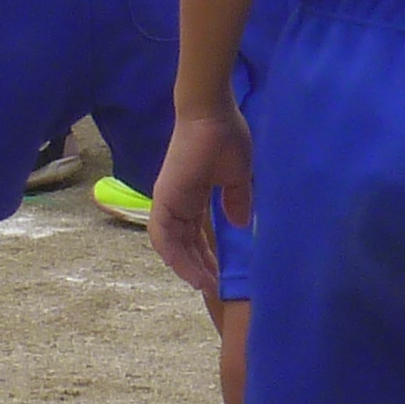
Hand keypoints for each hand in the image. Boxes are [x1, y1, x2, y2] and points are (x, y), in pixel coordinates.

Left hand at [148, 96, 251, 293]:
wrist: (212, 114)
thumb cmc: (225, 137)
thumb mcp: (237, 176)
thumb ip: (237, 199)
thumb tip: (241, 224)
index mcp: (192, 197)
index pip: (195, 235)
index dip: (207, 257)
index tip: (222, 275)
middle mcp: (177, 202)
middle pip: (184, 245)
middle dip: (200, 268)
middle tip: (216, 289)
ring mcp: (168, 201)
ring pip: (172, 246)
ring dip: (188, 268)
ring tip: (207, 287)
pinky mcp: (164, 199)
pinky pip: (163, 237)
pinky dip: (175, 257)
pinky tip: (192, 273)